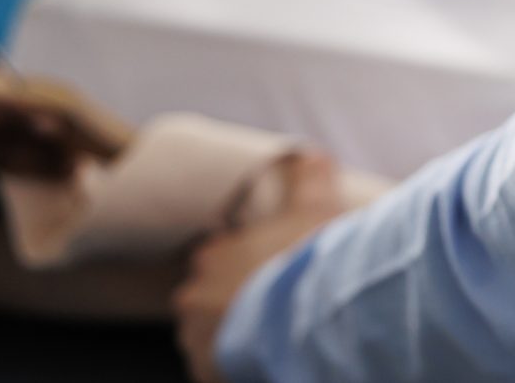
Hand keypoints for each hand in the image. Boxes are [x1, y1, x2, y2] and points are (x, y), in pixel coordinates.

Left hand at [173, 154, 354, 382]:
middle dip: (236, 305)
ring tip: (270, 342)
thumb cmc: (311, 262)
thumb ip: (312, 178)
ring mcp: (195, 337)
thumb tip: (313, 154)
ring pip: (209, 336)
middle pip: (210, 300)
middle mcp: (194, 293)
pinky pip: (212, 370)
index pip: (218, 258)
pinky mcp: (203, 372)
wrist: (313, 320)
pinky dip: (230, 369)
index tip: (272, 276)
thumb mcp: (319, 209)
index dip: (248, 268)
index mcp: (214, 253)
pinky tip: (260, 365)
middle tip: (273, 312)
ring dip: (232, 338)